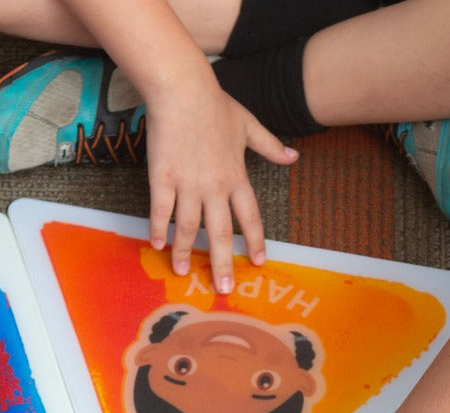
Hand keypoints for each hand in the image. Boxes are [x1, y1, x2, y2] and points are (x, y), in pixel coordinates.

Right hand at [145, 80, 296, 290]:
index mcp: (236, 176)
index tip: (257, 262)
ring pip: (188, 227)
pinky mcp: (162, 178)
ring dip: (184, 253)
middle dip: (221, 262)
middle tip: (223, 287)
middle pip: (219, 232)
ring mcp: (187, 184)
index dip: (253, 241)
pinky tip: (155, 246)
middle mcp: (214, 186)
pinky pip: (161, 211)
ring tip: (182, 273)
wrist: (182, 88)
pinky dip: (158, 229)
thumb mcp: (248, 125)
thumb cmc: (215, 103)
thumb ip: (270, 146)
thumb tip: (293, 157)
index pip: (249, 216)